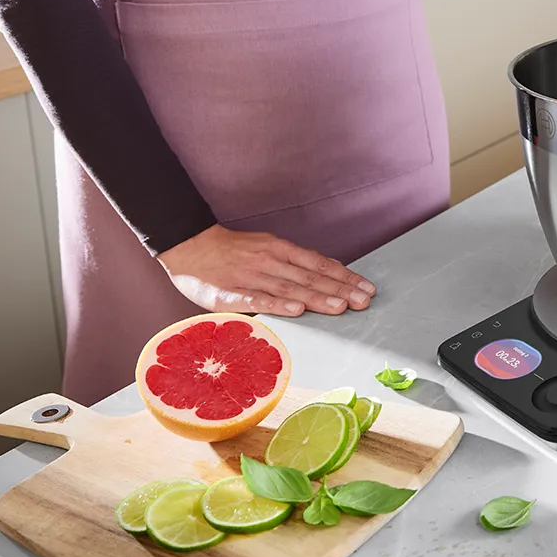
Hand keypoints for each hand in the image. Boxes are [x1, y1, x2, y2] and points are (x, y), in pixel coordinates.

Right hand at [158, 224, 375, 316]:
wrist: (190, 246)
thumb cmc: (232, 251)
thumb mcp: (267, 248)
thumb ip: (294, 261)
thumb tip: (325, 269)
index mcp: (280, 250)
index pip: (319, 265)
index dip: (344, 277)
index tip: (366, 288)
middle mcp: (271, 261)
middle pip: (311, 277)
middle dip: (341, 289)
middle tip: (364, 301)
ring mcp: (252, 276)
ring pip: (291, 287)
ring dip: (318, 298)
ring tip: (341, 307)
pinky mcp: (232, 293)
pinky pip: (259, 299)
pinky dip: (279, 304)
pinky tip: (297, 310)